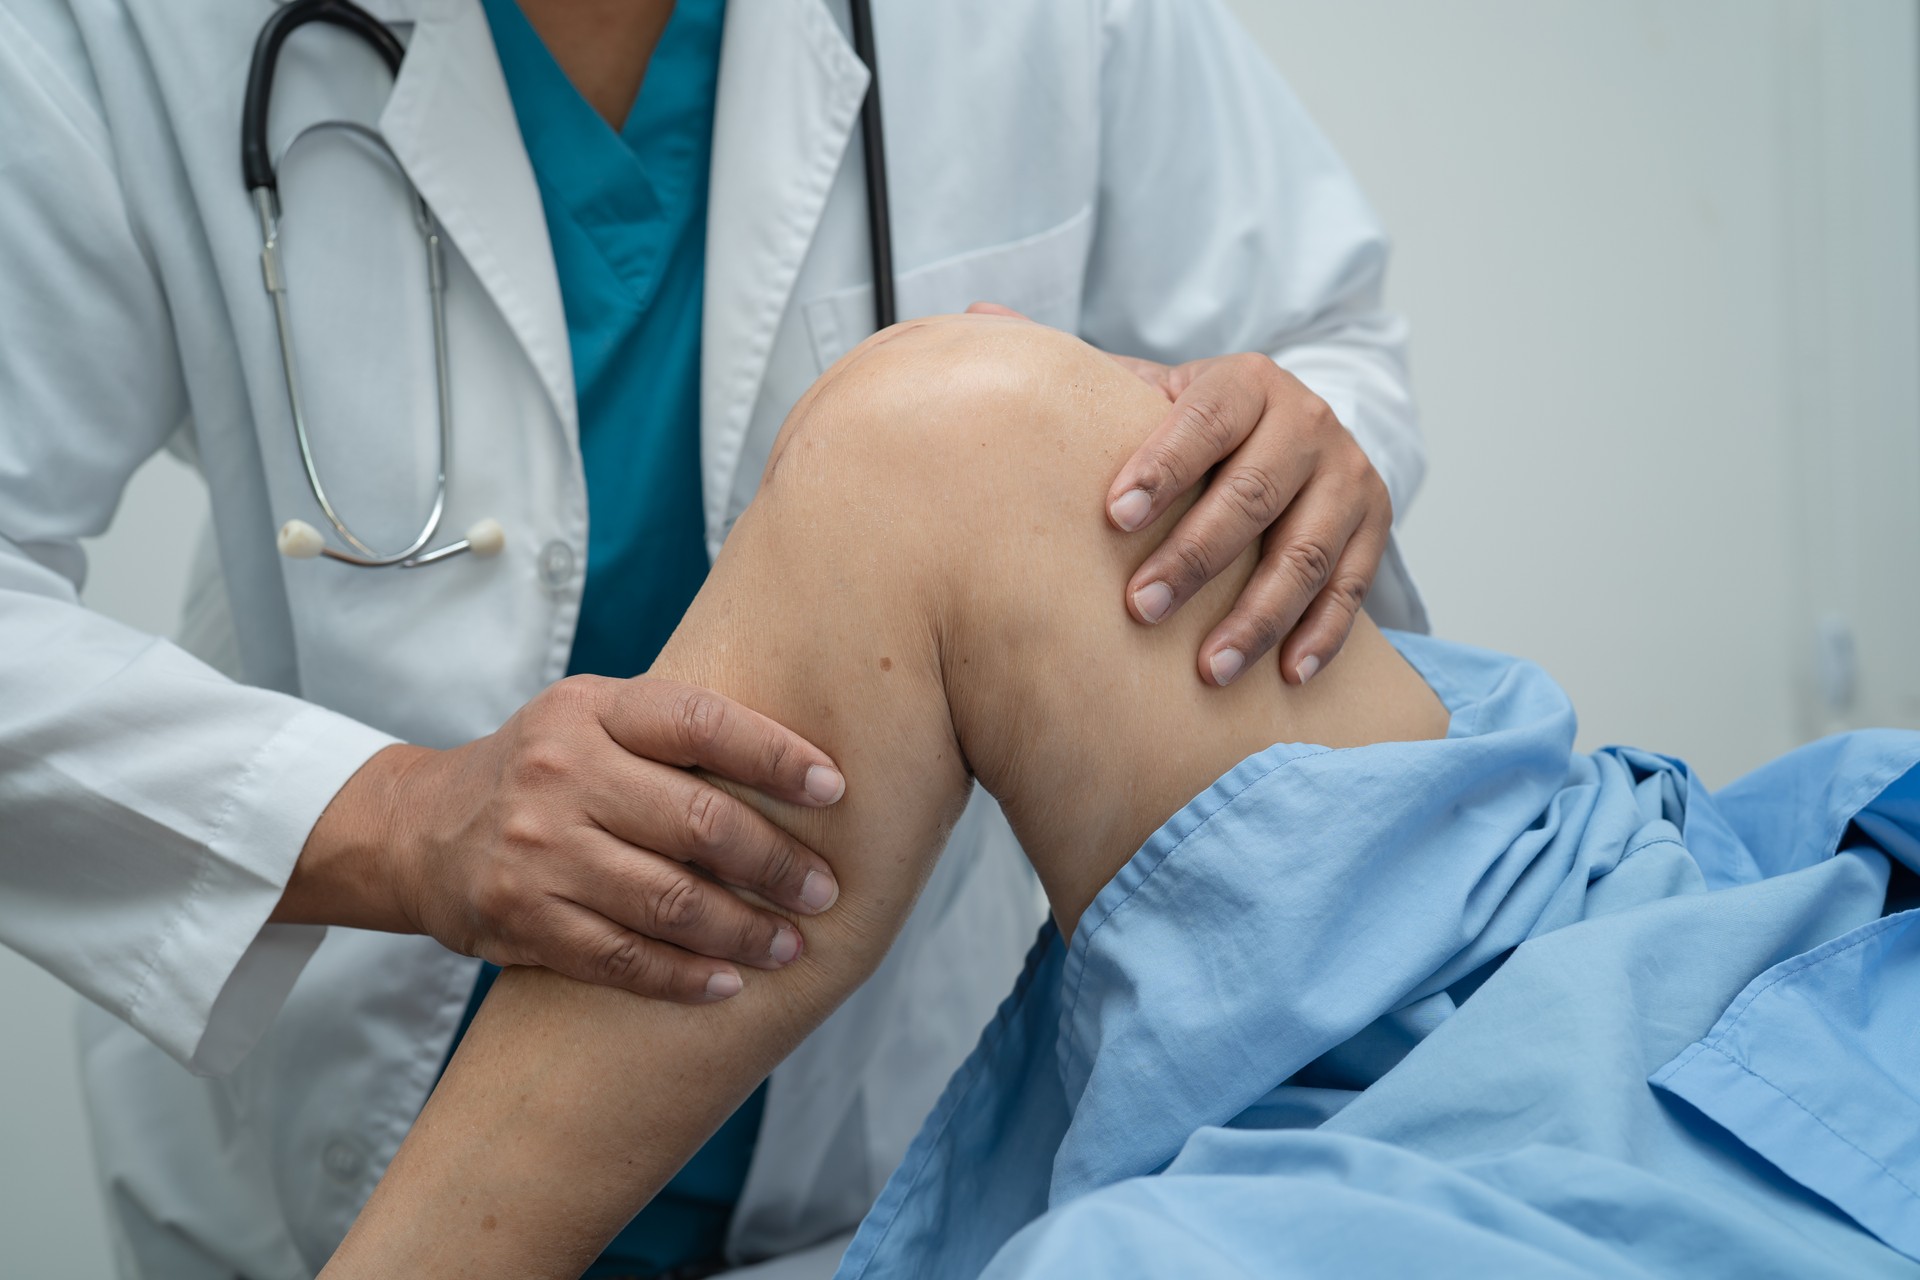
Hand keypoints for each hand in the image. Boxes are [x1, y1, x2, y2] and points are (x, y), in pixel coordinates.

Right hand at [282, 677, 846, 1001]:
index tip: (836, 791)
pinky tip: (728, 985)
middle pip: (697, 823)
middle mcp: (562, 773)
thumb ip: (675, 734)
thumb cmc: (543, 769)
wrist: (418, 829)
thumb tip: (805, 769)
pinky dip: (683, 977)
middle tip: (824, 891)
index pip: (702, 723)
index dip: (777, 757)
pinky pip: (621, 959)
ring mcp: (538, 850)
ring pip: (668, 902)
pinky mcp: (522, 920)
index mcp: (593, 710)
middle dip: (777, 863)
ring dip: (744, 932)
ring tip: (792, 946)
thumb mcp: (593, 719)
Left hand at [1106, 352, 1391, 686]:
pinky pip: (1351, 587)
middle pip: (1253, 494)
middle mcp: (1307, 420)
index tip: (1113, 517)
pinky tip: (1287, 675)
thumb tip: (984, 322)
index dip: (1162, 466)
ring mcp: (1348, 474)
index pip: (1204, 420)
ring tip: (1209, 669)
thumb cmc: (1193, 427)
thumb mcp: (1152, 392)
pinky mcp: (1375, 524)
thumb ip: (1086, 378)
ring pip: (1305, 552)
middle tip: (1139, 608)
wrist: (1290, 429)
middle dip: (1195, 557)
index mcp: (1246, 382)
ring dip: (1257, 616)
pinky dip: (1321, 634)